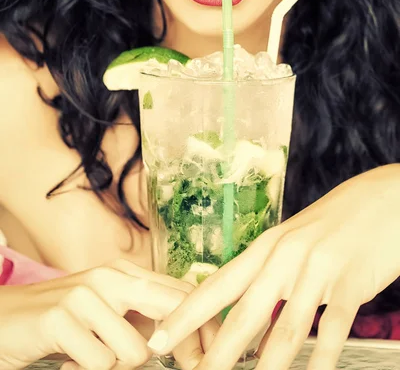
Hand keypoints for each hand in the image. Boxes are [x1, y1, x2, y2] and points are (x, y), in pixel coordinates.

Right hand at [0, 258, 215, 369]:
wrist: (4, 319)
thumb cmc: (61, 320)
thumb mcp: (107, 312)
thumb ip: (141, 316)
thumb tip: (185, 338)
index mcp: (126, 273)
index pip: (180, 292)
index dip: (204, 324)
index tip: (210, 355)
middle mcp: (110, 277)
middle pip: (172, 309)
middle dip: (186, 345)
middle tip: (191, 367)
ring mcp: (86, 294)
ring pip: (137, 350)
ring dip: (119, 367)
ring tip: (93, 358)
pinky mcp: (61, 318)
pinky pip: (101, 362)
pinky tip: (69, 360)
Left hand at [149, 164, 399, 369]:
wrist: (383, 198)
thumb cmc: (334, 222)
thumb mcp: (294, 243)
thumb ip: (270, 278)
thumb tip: (249, 324)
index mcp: (266, 246)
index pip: (217, 285)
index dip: (185, 315)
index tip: (159, 339)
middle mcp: (284, 257)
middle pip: (244, 313)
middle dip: (217, 353)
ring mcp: (317, 270)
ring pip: (284, 328)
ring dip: (265, 367)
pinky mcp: (351, 283)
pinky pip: (333, 328)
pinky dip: (322, 358)